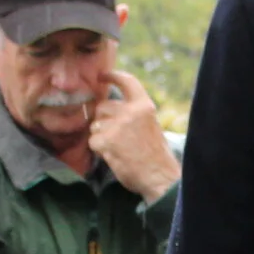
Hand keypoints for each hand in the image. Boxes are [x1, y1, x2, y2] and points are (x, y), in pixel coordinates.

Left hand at [89, 72, 178, 204]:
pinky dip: (99, 150)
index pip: (127, 81)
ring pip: (95, 125)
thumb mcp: (149, 124)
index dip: (112, 76)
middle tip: (115, 136)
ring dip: (101, 136)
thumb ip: (132, 113)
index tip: (102, 76)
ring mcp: (118, 125)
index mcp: (144, 105)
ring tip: (118, 148)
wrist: (160, 176)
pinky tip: (113, 155)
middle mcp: (130, 111)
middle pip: (102, 107)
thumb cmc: (155, 155)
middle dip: (103, 120)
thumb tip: (107, 107)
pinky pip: (93, 141)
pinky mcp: (107, 141)